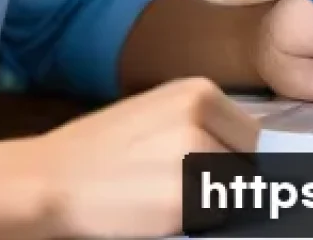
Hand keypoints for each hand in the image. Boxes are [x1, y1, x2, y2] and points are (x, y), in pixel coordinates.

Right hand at [32, 77, 257, 238]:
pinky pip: (217, 220)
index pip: (252, 137)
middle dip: (227, 182)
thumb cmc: (104, 147)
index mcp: (197, 91)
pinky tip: (160, 211)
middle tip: (176, 183)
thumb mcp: (159, 114)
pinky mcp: (185, 202)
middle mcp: (201, 118)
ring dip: (213, 204)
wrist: (54, 177)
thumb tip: (258, 153)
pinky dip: (198, 223)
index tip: (206, 171)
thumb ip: (203, 124)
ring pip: (238, 196)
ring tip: (166, 195)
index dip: (234, 160)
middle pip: (250, 166)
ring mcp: (195, 159)